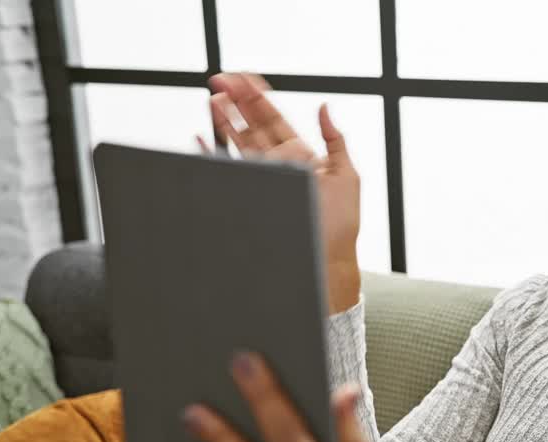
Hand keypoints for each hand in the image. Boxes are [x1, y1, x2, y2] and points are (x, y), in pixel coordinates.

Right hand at [199, 72, 361, 313]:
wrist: (327, 258)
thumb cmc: (340, 222)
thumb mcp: (346, 175)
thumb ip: (336, 140)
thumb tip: (324, 106)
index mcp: (301, 154)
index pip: (274, 118)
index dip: (258, 97)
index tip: (243, 78)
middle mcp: (278, 164)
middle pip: (252, 125)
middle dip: (236, 101)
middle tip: (220, 79)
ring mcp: (263, 179)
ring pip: (238, 143)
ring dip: (224, 121)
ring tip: (212, 99)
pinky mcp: (252, 195)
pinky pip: (228, 170)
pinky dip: (213, 154)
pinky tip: (201, 138)